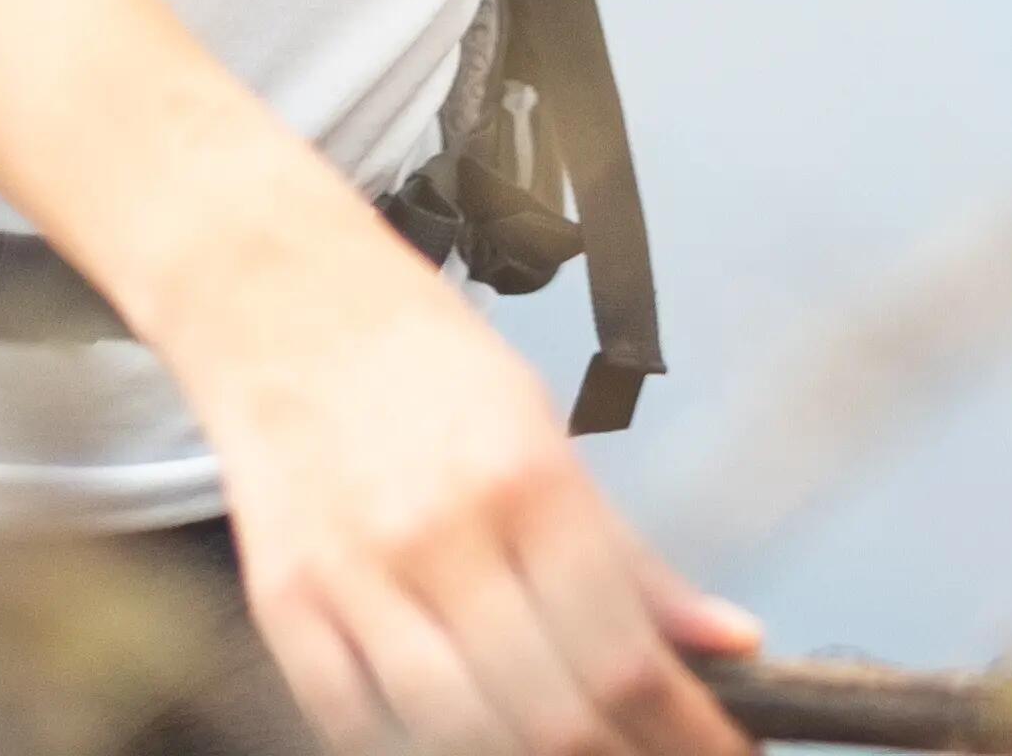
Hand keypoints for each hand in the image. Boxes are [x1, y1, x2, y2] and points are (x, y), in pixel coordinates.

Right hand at [163, 189, 759, 755]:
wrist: (284, 301)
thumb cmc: (421, 358)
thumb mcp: (543, 426)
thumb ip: (629, 553)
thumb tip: (726, 638)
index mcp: (525, 475)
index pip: (625, 652)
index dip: (685, 728)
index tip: (722, 754)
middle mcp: (442, 530)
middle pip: (550, 712)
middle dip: (616, 755)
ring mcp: (357, 574)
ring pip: (457, 735)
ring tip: (567, 747)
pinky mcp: (285, 604)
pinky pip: (356, 725)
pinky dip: (411, 745)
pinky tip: (456, 732)